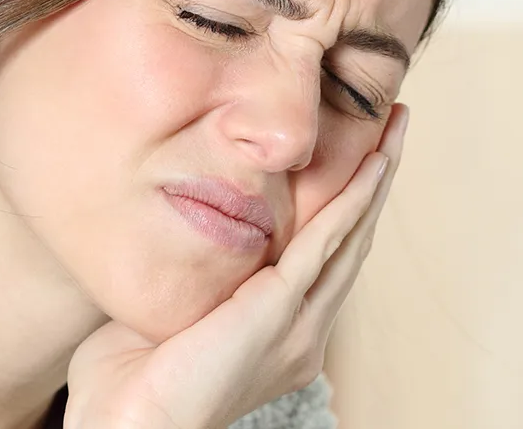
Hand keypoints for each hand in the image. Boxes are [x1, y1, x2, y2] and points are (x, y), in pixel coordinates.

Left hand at [63, 104, 410, 427]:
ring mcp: (298, 326)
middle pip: (353, 242)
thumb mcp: (174, 311)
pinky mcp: (279, 311)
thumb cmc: (129, 381)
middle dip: (376, 179)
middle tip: (395, 123)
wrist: (127, 426)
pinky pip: (326, 244)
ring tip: (395, 129)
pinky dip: (351, 200)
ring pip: (350, 237)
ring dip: (376, 178)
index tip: (360, 155)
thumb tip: (184, 228)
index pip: (326, 259)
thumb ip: (196, 274)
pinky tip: (371, 165)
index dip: (347, 206)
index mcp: (283, 336)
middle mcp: (304, 333)